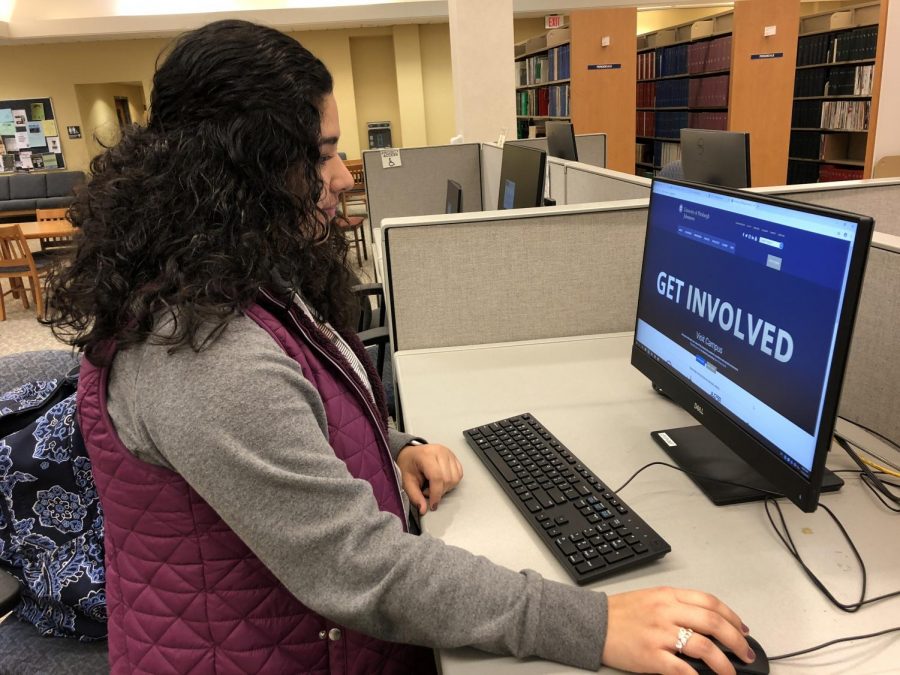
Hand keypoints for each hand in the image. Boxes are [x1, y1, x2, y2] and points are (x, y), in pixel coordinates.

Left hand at [396, 443, 462, 514]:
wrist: (411, 454)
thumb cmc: (408, 465)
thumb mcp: (406, 481)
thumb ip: (415, 496)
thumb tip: (423, 509)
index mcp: (426, 455)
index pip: (437, 477)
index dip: (436, 494)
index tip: (432, 505)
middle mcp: (440, 452)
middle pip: (447, 479)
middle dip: (439, 492)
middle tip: (428, 492)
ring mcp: (449, 453)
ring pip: (455, 478)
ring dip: (446, 488)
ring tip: (434, 486)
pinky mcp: (454, 457)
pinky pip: (459, 474)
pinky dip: (452, 482)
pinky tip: (442, 482)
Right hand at [603, 587, 753, 674]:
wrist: (593, 623)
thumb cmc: (621, 613)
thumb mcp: (651, 598)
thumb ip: (678, 606)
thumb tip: (708, 623)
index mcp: (668, 596)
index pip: (710, 602)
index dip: (732, 617)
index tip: (742, 630)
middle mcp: (666, 612)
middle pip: (713, 623)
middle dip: (736, 641)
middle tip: (746, 654)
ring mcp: (660, 634)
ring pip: (703, 647)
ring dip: (724, 664)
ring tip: (730, 673)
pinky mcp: (651, 656)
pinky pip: (682, 669)